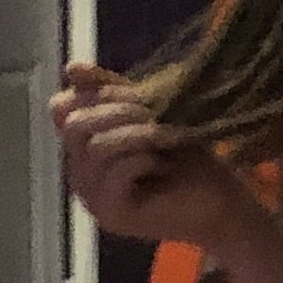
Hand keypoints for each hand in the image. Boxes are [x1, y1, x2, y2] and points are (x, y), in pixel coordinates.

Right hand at [50, 64, 258, 254]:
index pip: (60, 108)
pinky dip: (141, 159)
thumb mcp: (149, 113)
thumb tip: (70, 68)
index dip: (93, 92)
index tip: (134, 93)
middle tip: (155, 114)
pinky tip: (162, 164)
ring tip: (165, 136)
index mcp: (83, 147)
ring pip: (96, 148)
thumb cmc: (188, 158)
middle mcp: (80, 173)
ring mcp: (92, 197)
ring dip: (136, 134)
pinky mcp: (111, 215)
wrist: (222, 201)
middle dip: (118, 110)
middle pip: (74, 125)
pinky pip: (114, 173)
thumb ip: (111, 91)